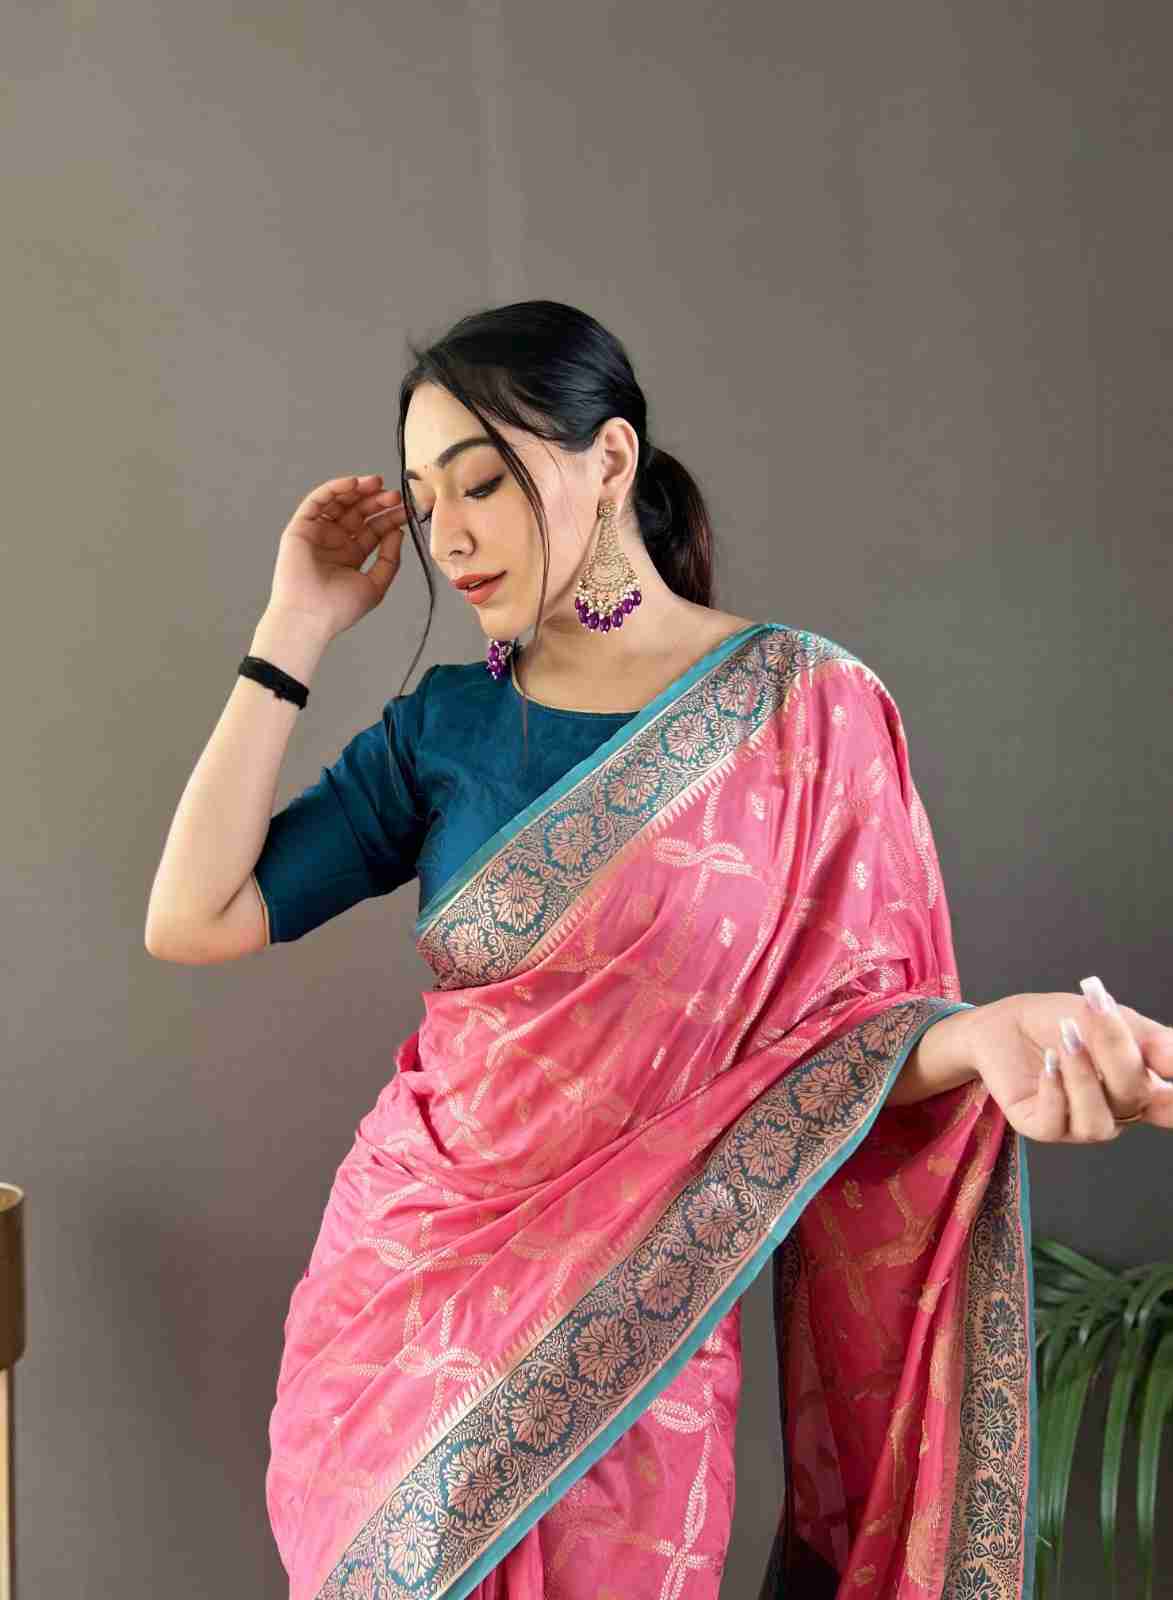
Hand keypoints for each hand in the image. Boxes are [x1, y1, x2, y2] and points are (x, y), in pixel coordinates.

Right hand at [269, 473, 411, 637]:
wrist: (311, 616)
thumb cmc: (339, 608)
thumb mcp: (375, 584)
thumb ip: (389, 559)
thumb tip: (398, 532)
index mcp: (351, 555)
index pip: (373, 529)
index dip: (389, 517)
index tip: (407, 509)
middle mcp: (334, 541)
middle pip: (359, 512)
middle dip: (377, 501)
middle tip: (395, 495)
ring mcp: (317, 533)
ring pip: (339, 503)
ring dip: (358, 490)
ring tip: (378, 484)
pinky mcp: (300, 527)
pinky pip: (317, 501)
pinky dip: (334, 488)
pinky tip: (354, 483)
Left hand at [963, 983, 1172, 1140]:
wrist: (1007, 1021)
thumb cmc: (1060, 1020)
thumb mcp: (1111, 1019)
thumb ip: (1149, 1040)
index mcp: (1140, 1089)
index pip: (1169, 1107)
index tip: (1172, 1078)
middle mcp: (1114, 1112)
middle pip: (1134, 1097)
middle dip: (1117, 1051)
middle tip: (1096, 1010)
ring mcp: (1078, 1124)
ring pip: (1097, 1123)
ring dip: (1082, 1077)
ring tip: (1068, 1039)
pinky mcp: (1041, 1126)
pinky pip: (1054, 1124)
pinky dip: (1053, 1091)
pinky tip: (1048, 1062)